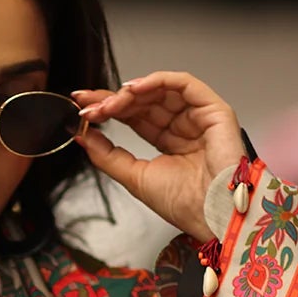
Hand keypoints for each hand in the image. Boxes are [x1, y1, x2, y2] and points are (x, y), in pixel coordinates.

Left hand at [71, 70, 244, 240]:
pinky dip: (157, 81)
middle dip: (113, 100)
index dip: (109, 110)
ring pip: (160, 90)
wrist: (211, 215)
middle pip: (144, 101)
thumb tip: (84, 135)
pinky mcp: (213, 109)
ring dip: (130, 93)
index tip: (84, 109)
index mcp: (169, 141)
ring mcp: (199, 115)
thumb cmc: (185, 204)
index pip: (135, 116)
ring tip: (108, 104)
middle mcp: (184, 125)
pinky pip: (184, 84)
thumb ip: (107, 155)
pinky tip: (134, 89)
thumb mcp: (134, 177)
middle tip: (89, 106)